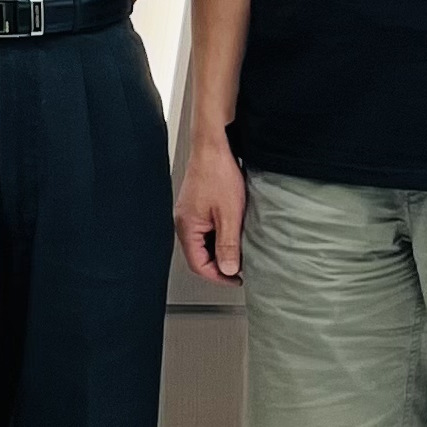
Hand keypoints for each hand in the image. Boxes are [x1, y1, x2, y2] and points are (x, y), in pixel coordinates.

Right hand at [174, 134, 245, 282]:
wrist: (213, 147)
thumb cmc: (217, 174)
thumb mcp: (229, 215)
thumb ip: (228, 245)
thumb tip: (229, 269)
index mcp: (187, 227)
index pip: (198, 264)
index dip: (218, 276)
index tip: (236, 279)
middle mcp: (184, 222)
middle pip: (199, 255)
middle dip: (220, 264)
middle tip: (241, 267)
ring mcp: (189, 214)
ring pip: (204, 243)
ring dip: (221, 249)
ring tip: (241, 249)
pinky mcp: (197, 206)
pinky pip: (206, 230)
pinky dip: (219, 236)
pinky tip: (234, 232)